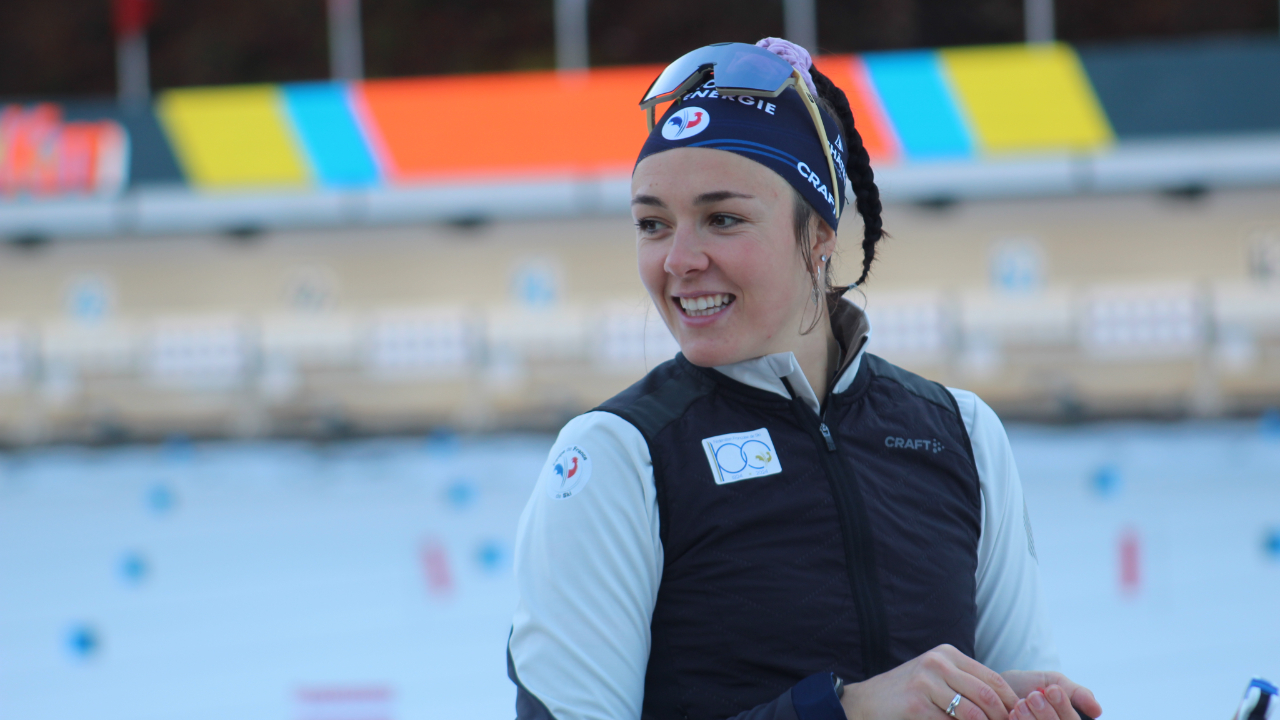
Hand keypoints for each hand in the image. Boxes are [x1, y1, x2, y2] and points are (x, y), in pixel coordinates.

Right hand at [841, 644, 1018, 719]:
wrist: (866, 702)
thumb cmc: (906, 694)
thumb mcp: (935, 678)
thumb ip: (963, 683)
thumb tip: (1003, 704)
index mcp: (947, 654)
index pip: (991, 678)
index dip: (1010, 701)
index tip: (1019, 717)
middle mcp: (937, 663)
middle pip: (986, 694)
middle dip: (1002, 717)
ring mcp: (926, 682)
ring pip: (972, 713)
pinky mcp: (916, 704)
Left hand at [1000, 671, 1102, 719]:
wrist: (997, 688)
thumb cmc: (1030, 686)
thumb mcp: (1054, 682)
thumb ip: (1076, 693)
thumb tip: (1097, 710)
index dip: (1064, 708)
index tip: (1052, 690)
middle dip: (1047, 714)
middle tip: (1034, 696)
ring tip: (1021, 703)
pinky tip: (1013, 714)